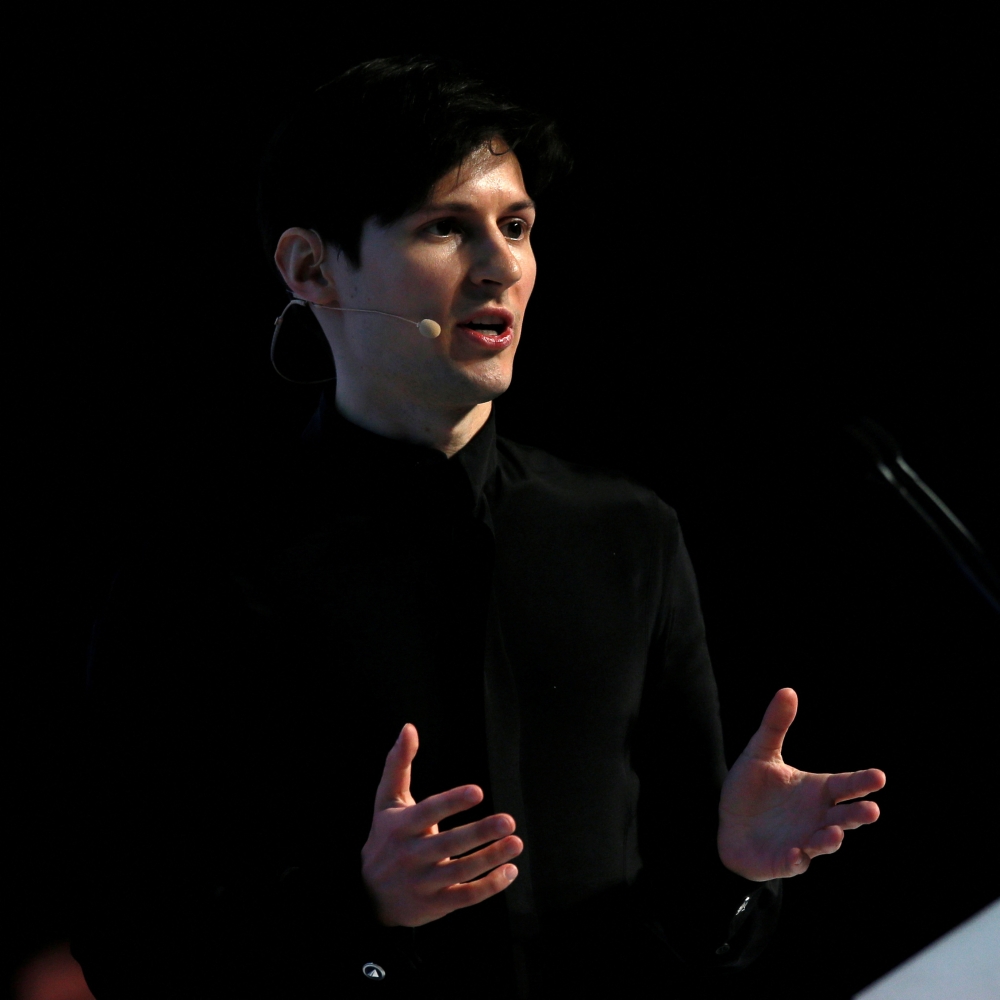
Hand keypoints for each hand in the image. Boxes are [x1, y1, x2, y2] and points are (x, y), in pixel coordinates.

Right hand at [361, 723, 522, 926]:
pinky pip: (465, 897)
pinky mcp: (434, 905)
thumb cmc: (386, 836)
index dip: (452, 802)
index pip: (428, 812)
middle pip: (448, 844)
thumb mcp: (387, 801)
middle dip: (480, 833)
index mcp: (401, 827)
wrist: (367, 894)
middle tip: (509, 820)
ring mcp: (423, 883)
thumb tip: (409, 727)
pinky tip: (510, 870)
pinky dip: (489, 886)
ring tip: (516, 843)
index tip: (478, 791)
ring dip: (491, 858)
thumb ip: (399, 764)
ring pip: (460, 871)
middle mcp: (410, 855)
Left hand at [718, 688, 885, 880]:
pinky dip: (797, 860)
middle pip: (843, 817)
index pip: (844, 785)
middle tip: (872, 810)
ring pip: (824, 843)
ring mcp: (804, 841)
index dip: (861, 782)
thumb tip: (788, 690)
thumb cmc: (750, 789)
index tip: (879, 776)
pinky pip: (794, 863)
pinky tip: (796, 853)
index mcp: (816, 791)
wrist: (728, 825)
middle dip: (857, 815)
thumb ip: (775, 725)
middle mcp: (817, 818)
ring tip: (835, 834)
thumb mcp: (760, 753)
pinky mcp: (784, 861)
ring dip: (830, 840)